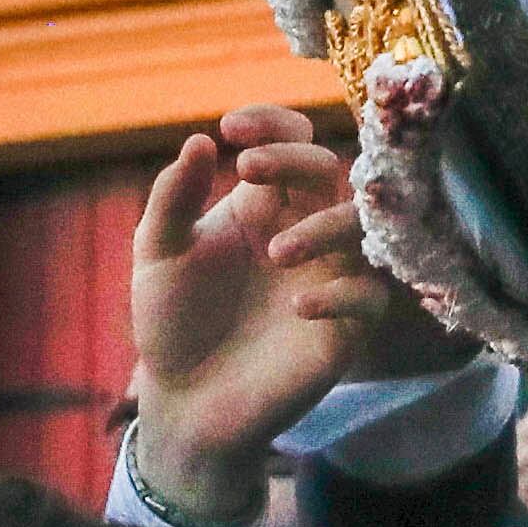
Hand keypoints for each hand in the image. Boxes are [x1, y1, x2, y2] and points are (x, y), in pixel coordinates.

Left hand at [125, 110, 435, 526]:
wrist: (185, 403)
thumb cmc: (173, 323)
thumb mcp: (158, 256)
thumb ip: (173, 199)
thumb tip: (199, 142)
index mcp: (263, 203)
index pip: (289, 141)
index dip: (270, 123)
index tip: (231, 130)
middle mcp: (302, 228)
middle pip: (327, 169)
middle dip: (293, 159)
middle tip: (249, 170)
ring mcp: (328, 275)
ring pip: (359, 227)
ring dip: (323, 226)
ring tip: (276, 253)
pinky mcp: (345, 327)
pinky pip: (369, 297)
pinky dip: (343, 294)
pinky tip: (298, 306)